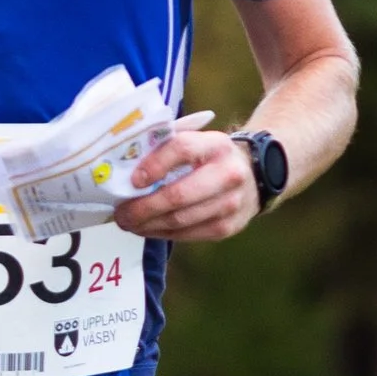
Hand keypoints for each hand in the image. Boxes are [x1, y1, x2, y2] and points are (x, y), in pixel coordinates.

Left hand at [113, 128, 257, 242]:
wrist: (255, 175)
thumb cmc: (210, 157)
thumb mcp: (197, 140)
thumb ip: (167, 146)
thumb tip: (125, 166)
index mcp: (216, 144)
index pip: (182, 149)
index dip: (155, 165)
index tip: (134, 181)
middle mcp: (228, 174)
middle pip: (179, 194)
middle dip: (143, 208)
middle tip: (121, 213)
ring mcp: (230, 203)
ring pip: (180, 220)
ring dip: (148, 225)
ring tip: (129, 223)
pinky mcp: (228, 227)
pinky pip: (188, 234)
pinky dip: (163, 234)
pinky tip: (148, 229)